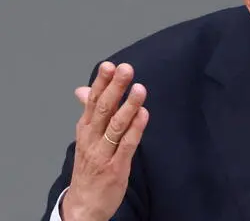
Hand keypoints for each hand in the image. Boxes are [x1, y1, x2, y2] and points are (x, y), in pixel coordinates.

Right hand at [61, 62, 148, 220]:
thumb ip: (89, 112)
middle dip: (115, 88)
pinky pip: (126, 145)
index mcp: (85, 129)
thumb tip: (83, 89)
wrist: (84, 205)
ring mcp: (103, 153)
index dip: (101, 83)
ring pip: (115, 126)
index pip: (92, 101)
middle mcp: (92, 139)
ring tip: (139, 88)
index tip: (110, 66)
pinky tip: (144, 115)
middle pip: (103, 109)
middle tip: (126, 69)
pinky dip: (136, 129)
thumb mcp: (85, 137)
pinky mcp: (116, 167)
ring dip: (128, 106)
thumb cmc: (88, 168)